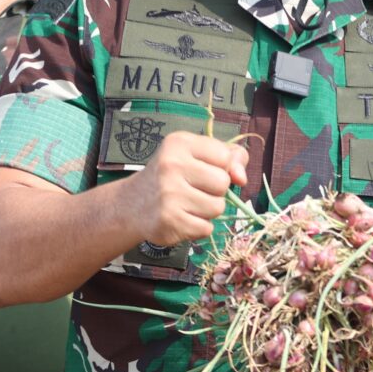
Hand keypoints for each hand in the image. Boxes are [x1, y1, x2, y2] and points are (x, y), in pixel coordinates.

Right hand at [122, 132, 249, 246]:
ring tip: (187, 204)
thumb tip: (242, 178)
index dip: (220, 167)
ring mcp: (168, 194)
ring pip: (218, 208)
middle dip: (215, 191)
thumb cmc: (172, 176)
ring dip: (208, 211)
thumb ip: (231, 157)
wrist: (131, 204)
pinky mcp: (169, 220)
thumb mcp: (197, 155)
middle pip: (223, 183)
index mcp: (179, 143)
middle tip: (193, 189)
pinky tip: (181, 218)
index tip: (202, 170)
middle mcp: (171, 165)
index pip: (225, 156)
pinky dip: (198, 227)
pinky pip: (206, 228)